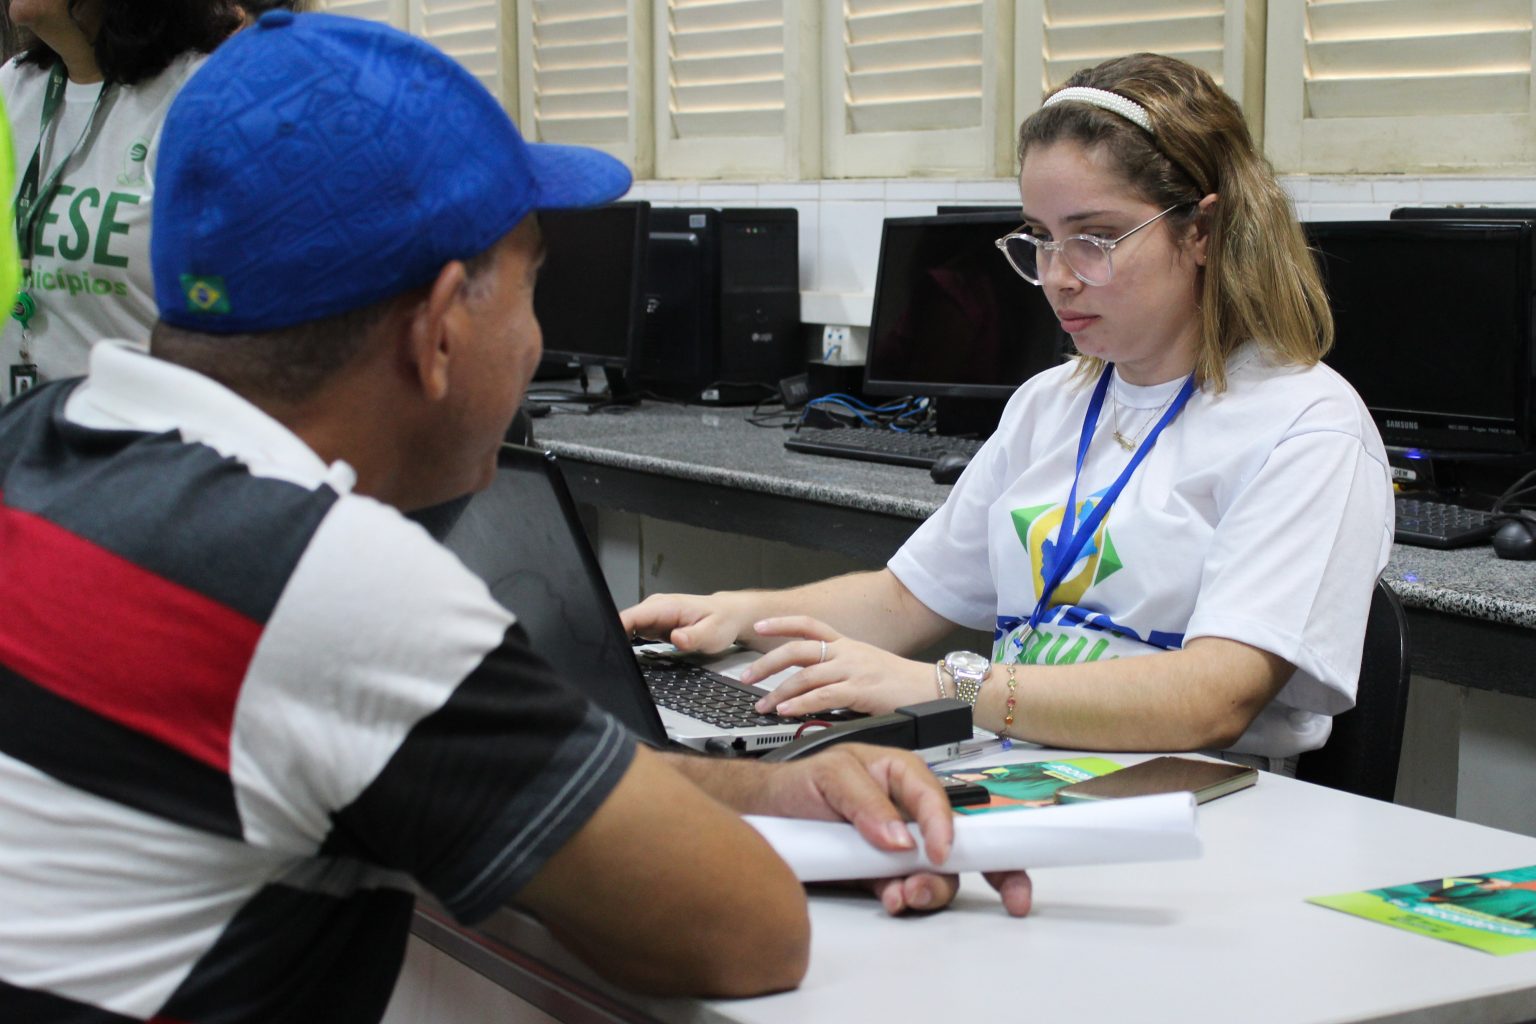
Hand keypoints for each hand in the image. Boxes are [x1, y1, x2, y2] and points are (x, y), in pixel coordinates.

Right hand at [620, 592, 749, 653]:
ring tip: (620, 659)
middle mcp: (656, 608)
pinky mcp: (654, 625)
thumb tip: (677, 638)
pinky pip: (633, 633)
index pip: (630, 616)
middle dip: (615, 639)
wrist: (728, 615)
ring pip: (626, 628)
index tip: (608, 647)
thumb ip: (694, 637)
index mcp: (666, 606)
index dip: (615, 630)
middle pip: (623, 623)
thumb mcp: (713, 634)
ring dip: (620, 642)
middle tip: (614, 661)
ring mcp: (653, 616)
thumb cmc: (721, 622)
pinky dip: (628, 643)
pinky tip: (629, 654)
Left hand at [739, 615, 933, 716]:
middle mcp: (846, 652)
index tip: (759, 626)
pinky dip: (800, 703)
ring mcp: (852, 669)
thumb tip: (810, 686)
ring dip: (778, 692)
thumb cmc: (900, 682)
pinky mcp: (860, 689)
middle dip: (766, 663)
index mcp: (847, 644)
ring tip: (762, 705)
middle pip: (797, 649)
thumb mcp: (866, 667)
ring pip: (805, 675)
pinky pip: (822, 695)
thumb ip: (838, 672)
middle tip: (745, 676)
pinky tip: (786, 711)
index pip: (808, 625)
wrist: (932, 688)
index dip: (781, 623)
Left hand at [751, 743, 959, 913]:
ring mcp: (893, 844)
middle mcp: (904, 809)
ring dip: (922, 888)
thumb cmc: (798, 784)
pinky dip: (900, 898)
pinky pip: (902, 888)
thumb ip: (865, 800)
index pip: (933, 797)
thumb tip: (900, 835)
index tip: (937, 852)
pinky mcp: (878, 872)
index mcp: (899, 774)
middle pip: (941, 840)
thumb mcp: (830, 775)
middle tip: (918, 884)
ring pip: (928, 870)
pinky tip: (890, 900)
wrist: (767, 815)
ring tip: (902, 896)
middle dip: (938, 868)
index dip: (943, 825)